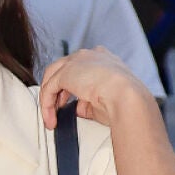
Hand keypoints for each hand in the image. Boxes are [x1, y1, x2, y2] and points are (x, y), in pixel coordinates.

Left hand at [37, 47, 156, 128]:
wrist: (127, 97)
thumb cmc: (123, 101)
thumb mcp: (104, 99)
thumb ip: (88, 101)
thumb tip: (78, 108)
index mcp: (103, 58)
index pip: (80, 68)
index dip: (72, 85)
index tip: (69, 101)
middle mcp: (89, 55)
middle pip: (63, 70)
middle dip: (58, 91)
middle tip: (57, 109)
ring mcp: (76, 61)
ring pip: (53, 78)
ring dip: (50, 100)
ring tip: (51, 118)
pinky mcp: (65, 72)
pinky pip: (49, 89)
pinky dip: (47, 105)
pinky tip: (50, 118)